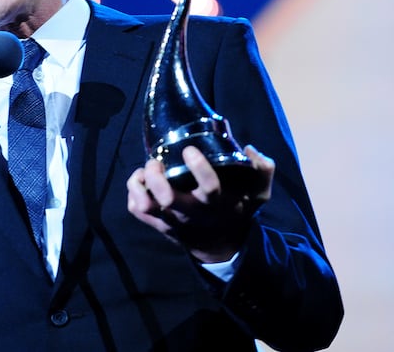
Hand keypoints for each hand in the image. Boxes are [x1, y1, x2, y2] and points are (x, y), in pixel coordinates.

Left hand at [126, 145, 273, 262]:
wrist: (219, 245)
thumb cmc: (234, 210)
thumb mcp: (256, 195)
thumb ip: (261, 172)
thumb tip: (250, 149)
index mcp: (216, 202)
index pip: (209, 187)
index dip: (199, 167)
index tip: (190, 149)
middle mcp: (191, 212)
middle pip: (167, 198)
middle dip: (157, 177)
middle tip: (156, 162)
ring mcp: (171, 220)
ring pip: (146, 205)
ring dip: (140, 185)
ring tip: (144, 171)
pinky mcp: (158, 224)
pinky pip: (136, 210)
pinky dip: (132, 192)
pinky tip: (140, 182)